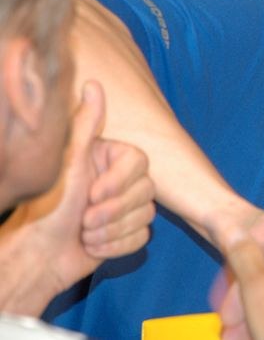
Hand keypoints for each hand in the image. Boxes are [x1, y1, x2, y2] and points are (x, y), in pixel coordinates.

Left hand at [0, 81, 154, 312]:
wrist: (39, 256)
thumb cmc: (47, 209)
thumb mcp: (68, 163)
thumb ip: (85, 123)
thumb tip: (93, 84)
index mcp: (108, 160)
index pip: (139, 162)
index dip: (120, 181)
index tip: (94, 193)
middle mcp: (119, 181)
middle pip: (147, 191)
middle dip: (113, 211)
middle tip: (84, 218)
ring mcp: (125, 207)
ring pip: (146, 215)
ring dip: (111, 230)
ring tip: (84, 232)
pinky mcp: (127, 232)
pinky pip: (142, 237)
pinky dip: (116, 246)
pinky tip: (93, 245)